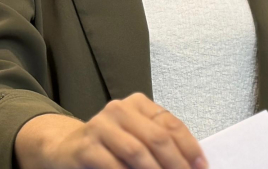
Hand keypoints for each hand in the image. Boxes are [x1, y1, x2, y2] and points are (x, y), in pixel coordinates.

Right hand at [15, 93, 206, 168]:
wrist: (66, 150)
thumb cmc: (110, 148)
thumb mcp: (136, 139)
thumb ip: (160, 145)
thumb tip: (192, 165)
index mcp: (138, 104)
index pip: (172, 125)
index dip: (190, 149)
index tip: (201, 168)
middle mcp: (119, 109)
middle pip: (158, 138)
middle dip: (176, 164)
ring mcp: (101, 126)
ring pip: (138, 152)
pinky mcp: (86, 147)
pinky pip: (114, 166)